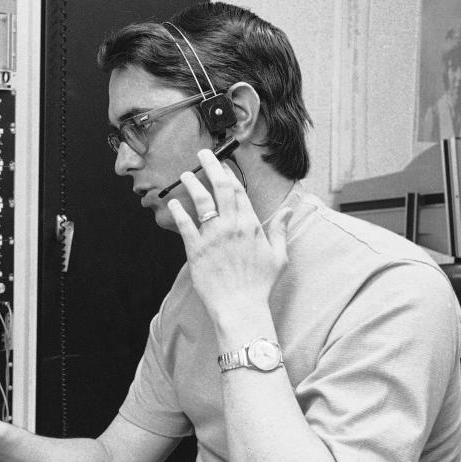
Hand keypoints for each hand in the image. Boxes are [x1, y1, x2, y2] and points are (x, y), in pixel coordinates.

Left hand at [166, 149, 291, 327]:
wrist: (240, 307)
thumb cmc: (260, 284)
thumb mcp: (278, 256)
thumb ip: (281, 230)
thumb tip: (290, 209)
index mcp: (251, 225)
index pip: (239, 191)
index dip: (229, 173)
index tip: (222, 162)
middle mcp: (232, 226)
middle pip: (220, 187)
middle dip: (211, 166)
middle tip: (202, 154)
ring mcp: (213, 237)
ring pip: (201, 201)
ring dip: (192, 184)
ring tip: (185, 174)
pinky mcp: (196, 250)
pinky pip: (184, 225)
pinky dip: (177, 211)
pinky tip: (171, 202)